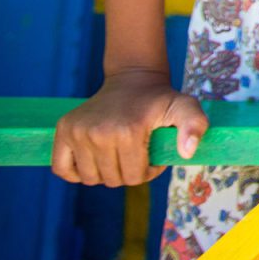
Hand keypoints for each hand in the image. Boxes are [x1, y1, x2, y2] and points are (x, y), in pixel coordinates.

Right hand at [52, 69, 206, 186]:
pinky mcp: (63, 130)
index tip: (151, 154)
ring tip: (118, 152)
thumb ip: (195, 125)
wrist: (132, 79)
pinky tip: (93, 158)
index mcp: (128, 132)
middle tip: (135, 152)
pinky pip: (63, 169)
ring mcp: (77, 131)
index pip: (135, 177)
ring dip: (105, 172)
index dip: (147, 171)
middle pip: (112, 180)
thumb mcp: (185, 107)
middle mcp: (98, 133)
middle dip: (127, 172)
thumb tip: (187, 152)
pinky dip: (77, 172)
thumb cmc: (159, 100)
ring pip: (90, 179)